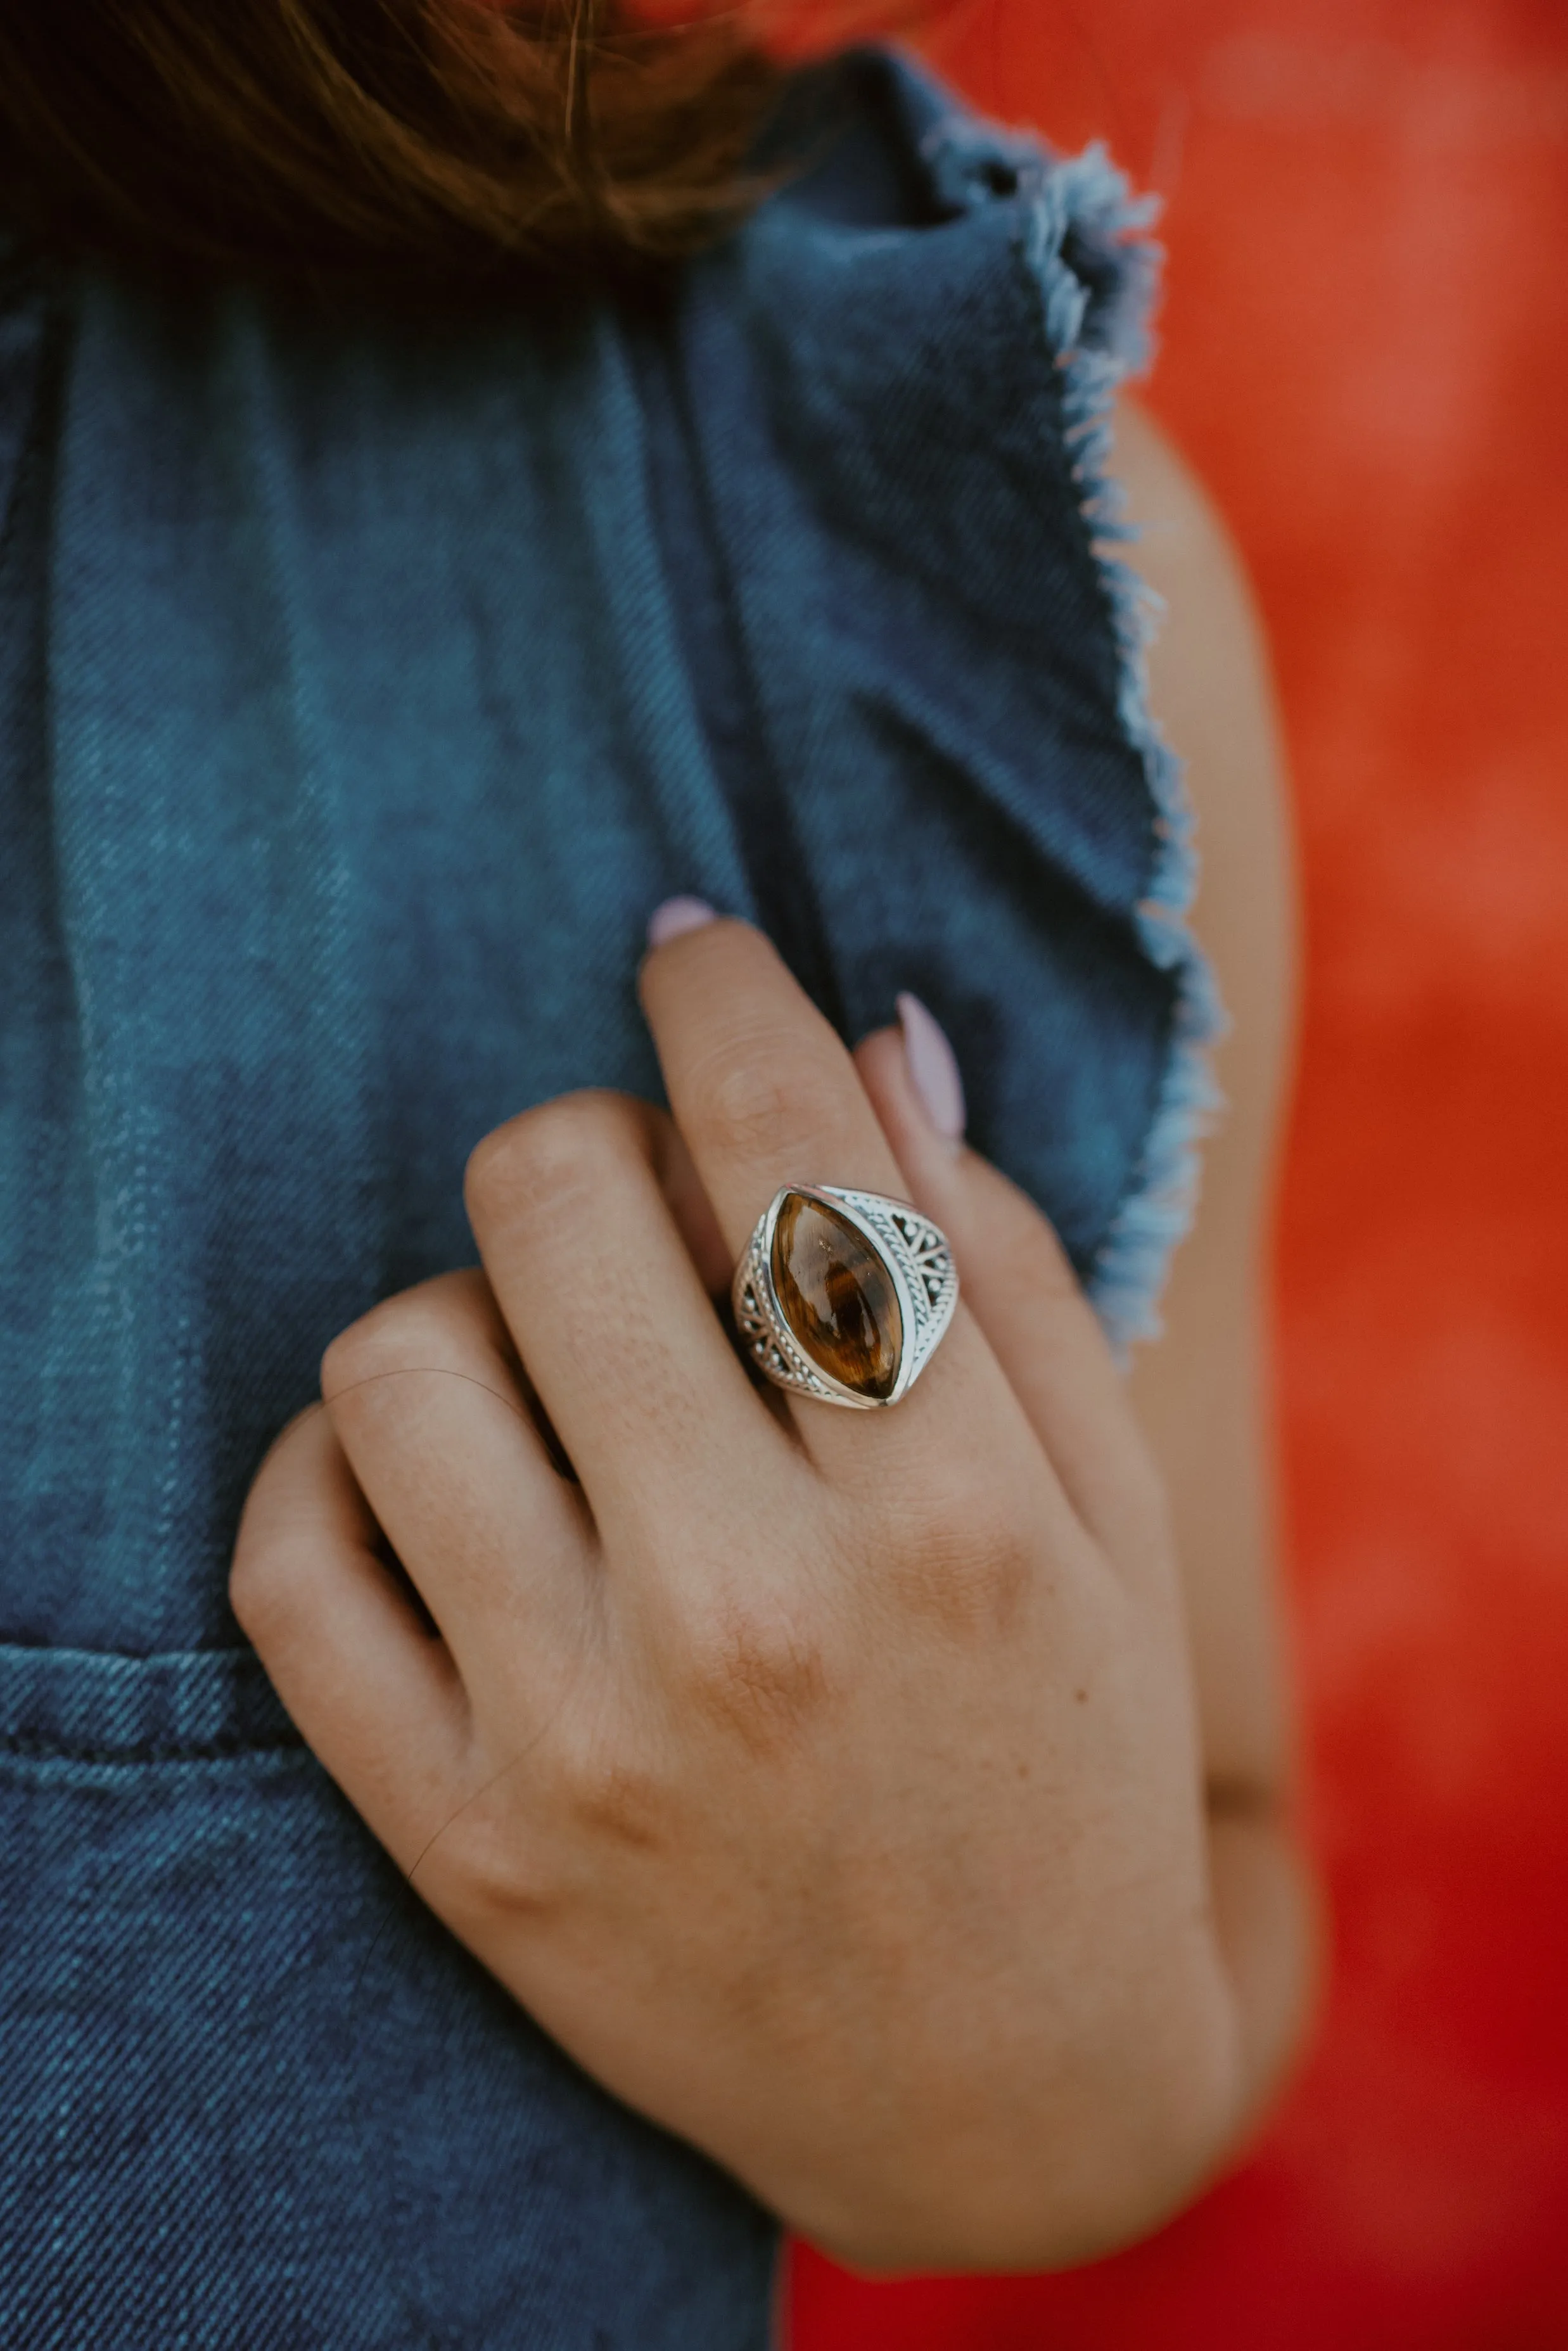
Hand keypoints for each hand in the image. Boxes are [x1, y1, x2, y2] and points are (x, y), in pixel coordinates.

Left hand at [232, 918, 1243, 2272]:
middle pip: (549, 1197)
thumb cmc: (1078, 1761)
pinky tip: (444, 1471)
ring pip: (398, 1352)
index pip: (784, 1144)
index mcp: (951, 1514)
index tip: (695, 957)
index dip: (721, 995)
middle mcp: (754, 1617)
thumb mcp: (1112, 1514)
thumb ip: (1002, 1262)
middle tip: (651, 1203)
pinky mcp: (458, 1844)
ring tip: (563, 1368)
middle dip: (596, 1142)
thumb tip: (865, 1039)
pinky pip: (287, 1558)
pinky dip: (339, 1462)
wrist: (1006, 2091)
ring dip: (474, 1304)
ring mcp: (580, 1742)